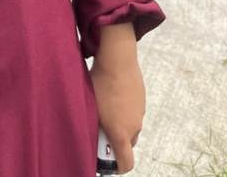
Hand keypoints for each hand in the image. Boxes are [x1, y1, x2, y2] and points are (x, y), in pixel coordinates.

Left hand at [88, 23, 144, 173]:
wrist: (118, 59)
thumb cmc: (100, 84)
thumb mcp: (90, 108)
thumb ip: (91, 127)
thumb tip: (85, 135)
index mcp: (121, 133)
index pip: (127, 163)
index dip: (118, 167)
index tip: (107, 161)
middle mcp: (134, 126)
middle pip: (127, 144)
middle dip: (115, 142)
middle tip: (100, 129)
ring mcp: (140, 112)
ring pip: (130, 126)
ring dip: (119, 124)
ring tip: (104, 108)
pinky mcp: (141, 99)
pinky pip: (133, 112)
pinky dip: (124, 110)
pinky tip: (112, 95)